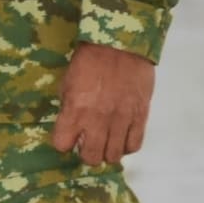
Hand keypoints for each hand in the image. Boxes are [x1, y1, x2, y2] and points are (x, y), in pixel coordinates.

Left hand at [52, 42, 155, 165]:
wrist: (121, 44)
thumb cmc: (89, 60)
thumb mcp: (68, 81)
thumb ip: (68, 107)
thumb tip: (70, 127)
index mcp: (75, 110)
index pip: (62, 144)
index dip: (64, 142)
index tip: (68, 137)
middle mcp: (97, 121)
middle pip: (91, 157)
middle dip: (87, 154)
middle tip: (88, 144)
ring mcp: (121, 121)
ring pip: (114, 156)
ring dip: (107, 152)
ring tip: (106, 142)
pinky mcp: (140, 117)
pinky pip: (134, 145)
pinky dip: (127, 147)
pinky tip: (122, 139)